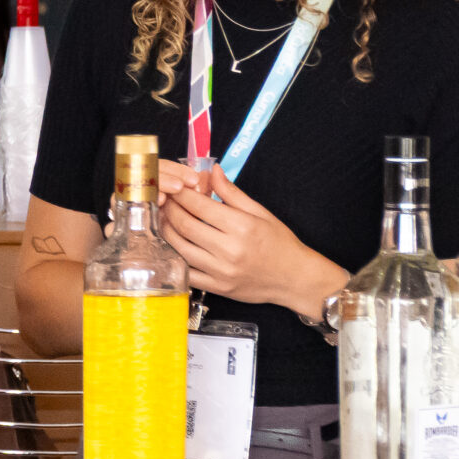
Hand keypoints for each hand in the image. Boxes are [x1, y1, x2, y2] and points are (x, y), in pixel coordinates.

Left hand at [155, 162, 342, 316]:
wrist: (295, 278)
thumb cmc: (280, 243)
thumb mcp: (260, 212)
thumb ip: (232, 192)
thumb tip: (211, 171)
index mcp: (241, 227)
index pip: (199, 206)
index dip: (181, 194)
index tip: (173, 186)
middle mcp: (230, 250)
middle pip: (185, 225)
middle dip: (169, 209)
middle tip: (164, 200)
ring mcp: (222, 272)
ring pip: (180, 248)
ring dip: (166, 231)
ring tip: (163, 219)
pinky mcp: (217, 288)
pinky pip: (186, 272)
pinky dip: (174, 257)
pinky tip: (171, 245)